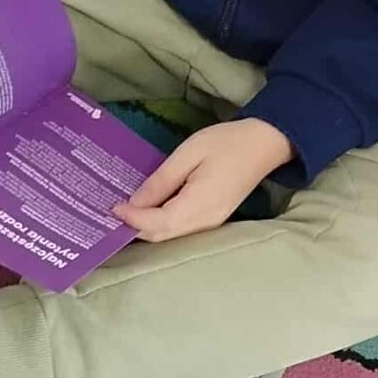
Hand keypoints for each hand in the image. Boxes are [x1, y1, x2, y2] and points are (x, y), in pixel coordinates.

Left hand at [114, 118, 291, 241]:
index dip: (132, 218)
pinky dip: (161, 224)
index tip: (112, 206)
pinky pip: (181, 229)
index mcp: (199, 203)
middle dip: (135, 227)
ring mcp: (212, 222)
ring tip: (127, 211)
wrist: (265, 143)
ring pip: (171, 235)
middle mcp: (205, 220)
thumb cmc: (227, 143)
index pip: (157, 223)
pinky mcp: (214, 218)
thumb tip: (135, 203)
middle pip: (162, 235)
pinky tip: (151, 210)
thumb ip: (161, 181)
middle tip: (112, 211)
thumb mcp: (189, 154)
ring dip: (147, 227)